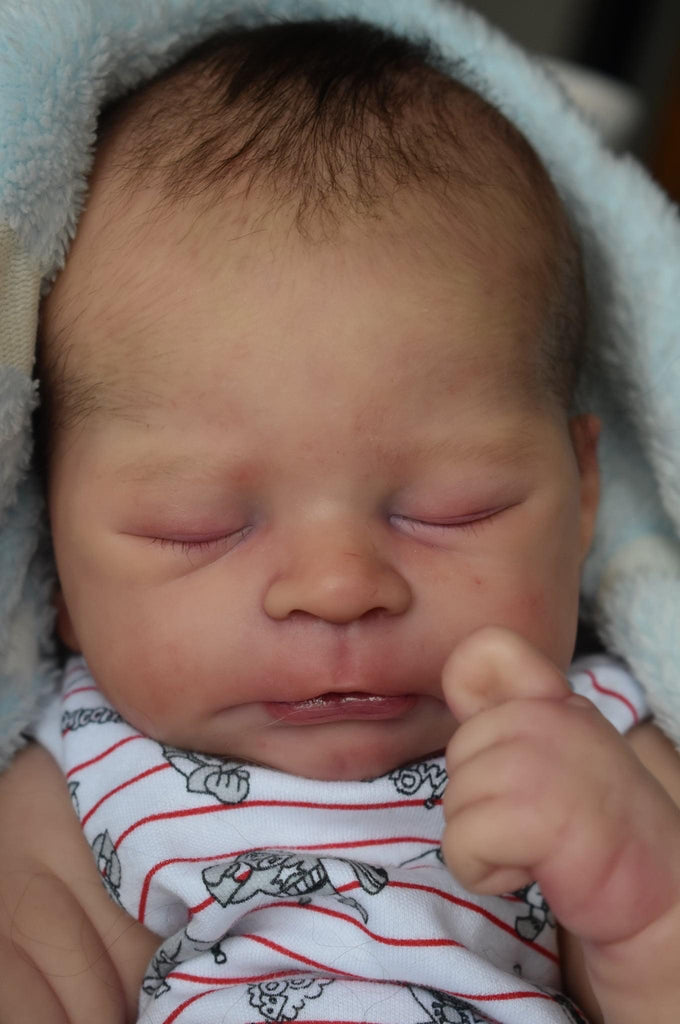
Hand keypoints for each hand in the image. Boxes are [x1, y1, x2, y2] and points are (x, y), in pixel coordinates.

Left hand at [440, 627, 679, 946]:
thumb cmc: (602, 827)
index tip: (503, 743)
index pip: (485, 649)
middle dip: (482, 800)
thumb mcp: (559, 750)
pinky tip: (533, 870)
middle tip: (537, 820)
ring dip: (485, 841)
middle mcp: (551, 717)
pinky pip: (461, 846)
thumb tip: (455, 677)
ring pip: (455, 802)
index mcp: (557, 699)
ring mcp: (543, 760)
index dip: (466, 686)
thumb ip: (510, 713)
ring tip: (540, 845)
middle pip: (458, 752)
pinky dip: (485, 874)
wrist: (662, 893)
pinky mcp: (535, 814)